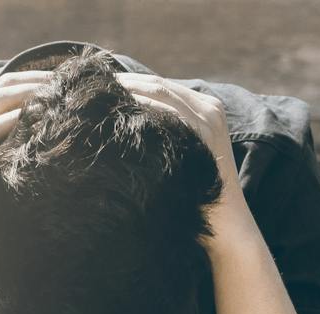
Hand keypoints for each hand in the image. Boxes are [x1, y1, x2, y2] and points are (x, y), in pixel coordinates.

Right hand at [0, 70, 54, 258]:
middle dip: (40, 81)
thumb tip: (31, 137)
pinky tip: (37, 119)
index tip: (65, 84)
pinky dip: (14, 120)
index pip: (3, 85)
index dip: (36, 79)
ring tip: (60, 97)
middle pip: (4, 86)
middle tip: (70, 85)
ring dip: (32, 95)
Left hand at [112, 73, 249, 244]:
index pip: (161, 86)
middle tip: (92, 87)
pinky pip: (168, 111)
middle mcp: (210, 107)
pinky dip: (142, 106)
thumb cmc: (198, 194)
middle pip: (158, 84)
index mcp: (206, 107)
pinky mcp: (206, 133)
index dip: (130, 83)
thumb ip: (165, 132)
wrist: (227, 224)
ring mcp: (209, 118)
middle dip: (124, 83)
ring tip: (98, 96)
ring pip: (161, 92)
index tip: (100, 86)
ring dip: (128, 91)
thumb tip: (125, 122)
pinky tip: (119, 111)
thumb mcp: (183, 154)